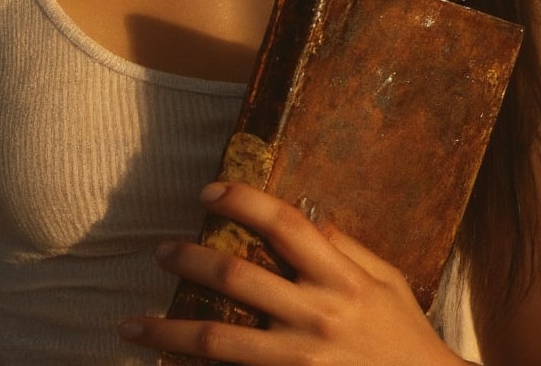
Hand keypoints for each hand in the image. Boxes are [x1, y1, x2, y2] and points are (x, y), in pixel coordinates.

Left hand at [119, 181, 464, 364]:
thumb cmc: (408, 340)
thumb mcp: (390, 283)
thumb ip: (350, 249)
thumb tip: (308, 220)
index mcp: (342, 279)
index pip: (285, 224)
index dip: (243, 200)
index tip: (207, 191)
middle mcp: (318, 317)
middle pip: (238, 277)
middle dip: (190, 260)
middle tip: (160, 251)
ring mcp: (300, 363)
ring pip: (219, 341)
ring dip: (168, 331)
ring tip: (132, 324)